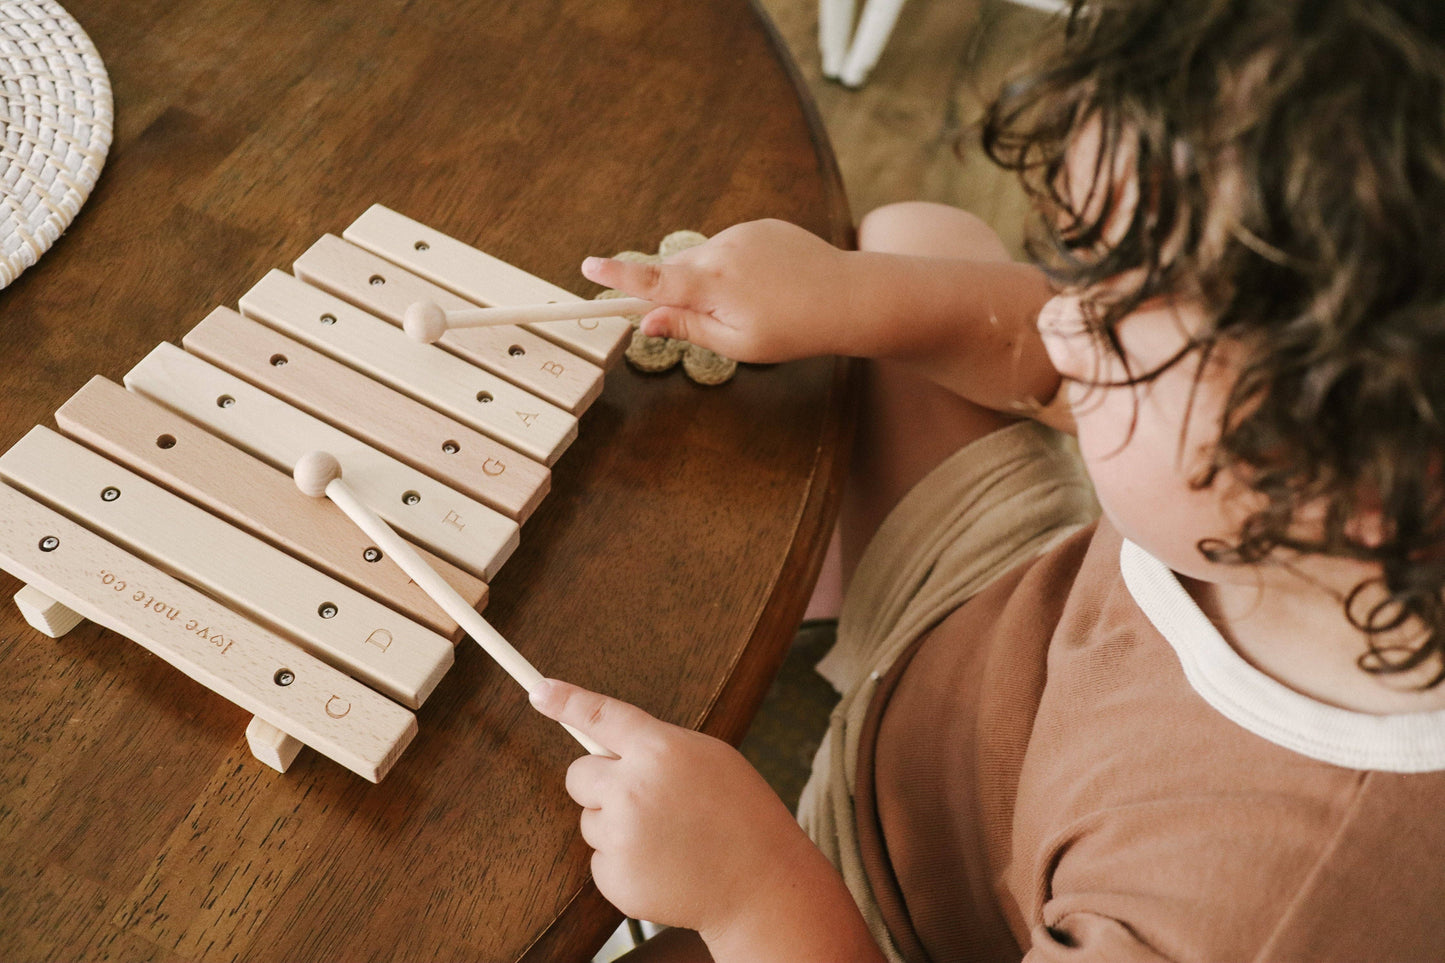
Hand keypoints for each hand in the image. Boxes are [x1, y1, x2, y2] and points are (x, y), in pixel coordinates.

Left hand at [528, 679, 819, 935]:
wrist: (761, 885)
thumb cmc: (742, 816)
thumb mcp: (710, 758)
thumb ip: (658, 747)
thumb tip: (612, 748)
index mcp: (661, 750)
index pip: (600, 715)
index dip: (565, 700)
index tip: (539, 691)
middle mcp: (633, 789)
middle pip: (578, 774)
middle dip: (600, 784)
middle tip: (642, 800)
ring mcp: (621, 837)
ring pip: (590, 820)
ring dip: (617, 826)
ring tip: (668, 838)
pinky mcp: (615, 878)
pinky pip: (599, 860)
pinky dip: (624, 863)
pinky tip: (662, 865)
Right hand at [580, 219, 853, 362]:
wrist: (847, 297)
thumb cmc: (794, 329)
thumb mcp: (736, 344)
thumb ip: (687, 328)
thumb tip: (646, 320)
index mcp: (712, 284)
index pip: (651, 278)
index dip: (617, 274)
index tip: (588, 265)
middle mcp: (721, 250)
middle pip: (677, 269)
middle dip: (680, 291)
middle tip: (713, 320)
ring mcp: (741, 233)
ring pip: (705, 258)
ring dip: (712, 280)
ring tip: (754, 304)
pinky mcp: (760, 226)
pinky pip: (731, 247)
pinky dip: (736, 266)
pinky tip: (767, 285)